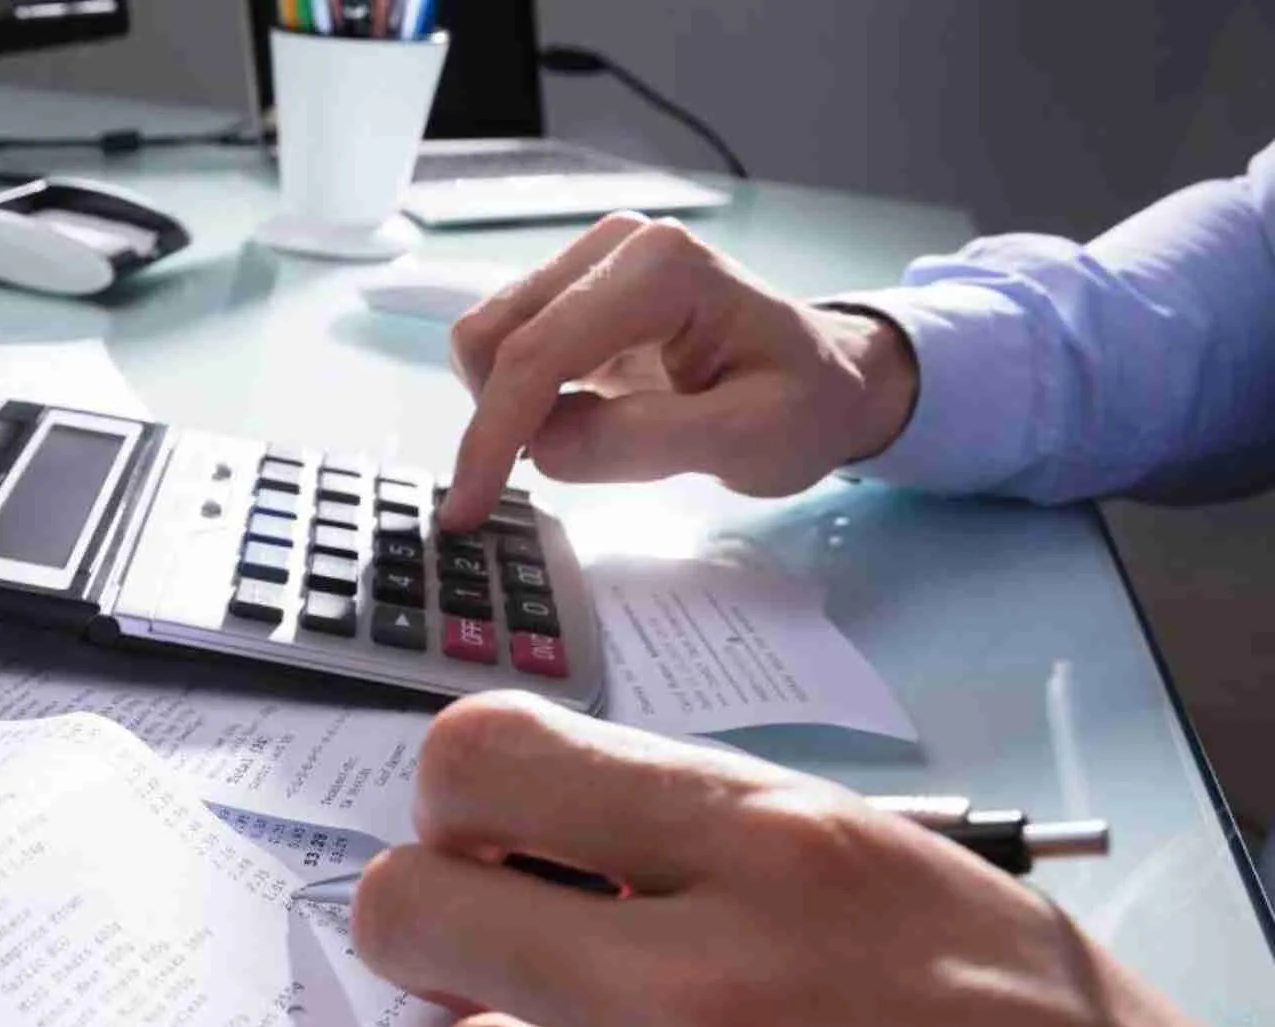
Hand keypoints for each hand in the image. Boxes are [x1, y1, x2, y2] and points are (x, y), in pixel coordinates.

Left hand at [352, 693, 1274, 1026]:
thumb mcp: (926, 900)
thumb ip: (730, 856)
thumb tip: (558, 843)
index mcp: (788, 859)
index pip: (490, 761)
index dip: (456, 798)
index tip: (470, 833)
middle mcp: (709, 998)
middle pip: (412, 911)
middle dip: (430, 927)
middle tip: (479, 959)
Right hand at [441, 212, 919, 527]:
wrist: (827, 380)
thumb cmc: (803, 407)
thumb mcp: (747, 442)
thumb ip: (644, 443)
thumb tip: (543, 448)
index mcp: (661, 268)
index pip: (539, 353)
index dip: (491, 436)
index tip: (467, 510)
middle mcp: (615, 246)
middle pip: (495, 338)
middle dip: (495, 423)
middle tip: (525, 488)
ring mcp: (591, 262)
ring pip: (488, 340)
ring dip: (503, 409)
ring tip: (575, 446)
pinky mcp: (576, 290)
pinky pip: (508, 345)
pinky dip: (516, 398)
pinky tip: (569, 423)